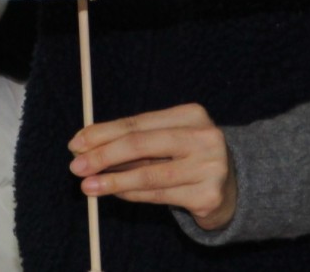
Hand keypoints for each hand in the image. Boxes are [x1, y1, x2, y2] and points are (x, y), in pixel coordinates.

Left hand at [69, 103, 236, 230]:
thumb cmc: (188, 158)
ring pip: (149, 174)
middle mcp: (204, 137)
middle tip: (76, 166)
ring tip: (87, 186)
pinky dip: (132, 194)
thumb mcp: (166, 141)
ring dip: (112, 181)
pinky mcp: (208, 195)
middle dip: (103, 155)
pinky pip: (159, 195)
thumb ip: (132, 141)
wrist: (234, 189)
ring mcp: (209, 167)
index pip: (137, 122)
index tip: (76, 143)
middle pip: (141, 144)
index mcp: (191, 114)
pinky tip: (115, 193)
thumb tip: (85, 146)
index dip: (103, 133)